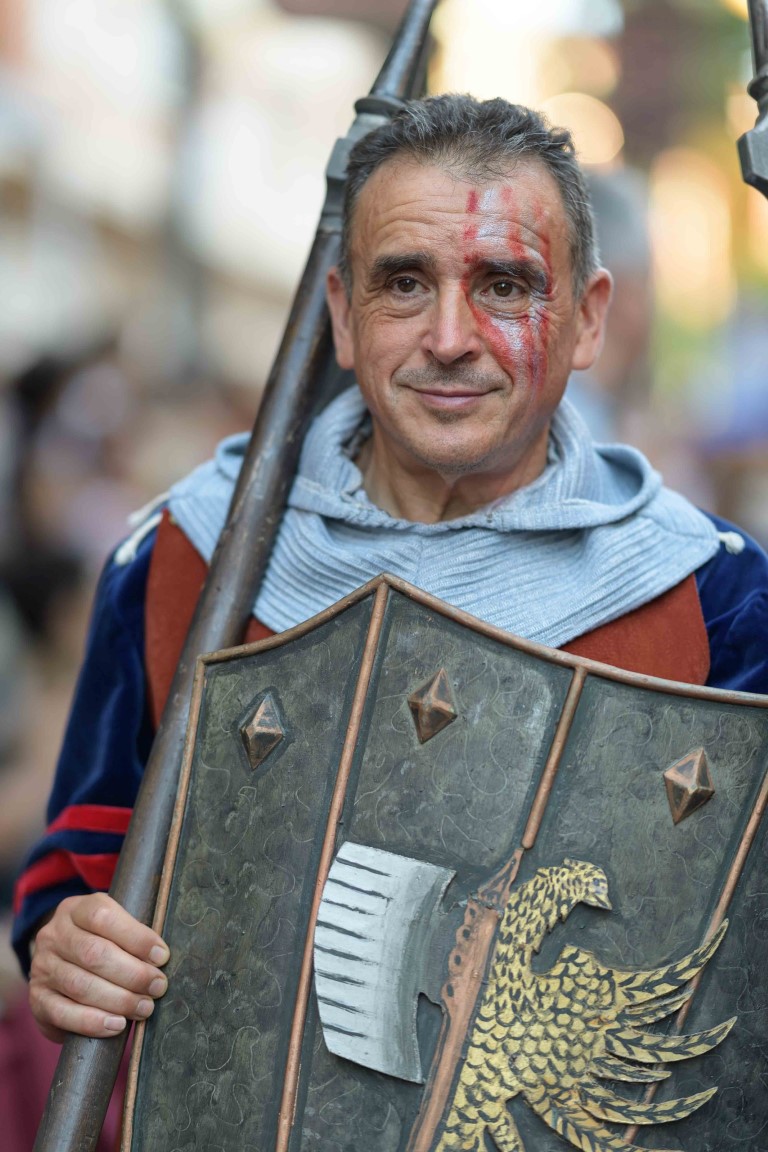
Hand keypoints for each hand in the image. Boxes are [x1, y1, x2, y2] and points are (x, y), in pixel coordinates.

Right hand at [28, 893, 169, 1042]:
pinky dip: (93, 1021)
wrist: (60, 964)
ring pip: (81, 985)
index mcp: (75, 910)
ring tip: (144, 1007)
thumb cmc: (100, 943)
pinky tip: (117, 1025)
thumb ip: (132, 936)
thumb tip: (161, 958)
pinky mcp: (38, 999)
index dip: (136, 937)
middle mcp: (54, 935)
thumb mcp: (113, 928)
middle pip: (94, 953)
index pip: (103, 917)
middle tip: (158, 986)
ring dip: (119, 1000)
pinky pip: (63, 1013)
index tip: (162, 956)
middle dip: (133, 974)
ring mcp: (42, 967)